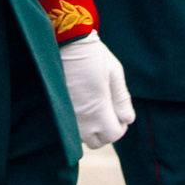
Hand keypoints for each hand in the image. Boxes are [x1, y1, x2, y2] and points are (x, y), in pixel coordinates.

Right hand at [57, 34, 133, 148]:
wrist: (65, 42)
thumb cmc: (93, 56)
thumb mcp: (115, 74)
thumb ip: (122, 100)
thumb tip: (128, 119)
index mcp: (98, 111)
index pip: (113, 135)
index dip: (120, 126)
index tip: (119, 113)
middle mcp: (81, 119)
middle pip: (97, 141)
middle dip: (105, 131)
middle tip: (107, 111)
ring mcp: (67, 116)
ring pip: (82, 137)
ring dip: (90, 128)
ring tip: (93, 107)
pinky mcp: (56, 110)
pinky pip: (69, 127)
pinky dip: (77, 123)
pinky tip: (80, 105)